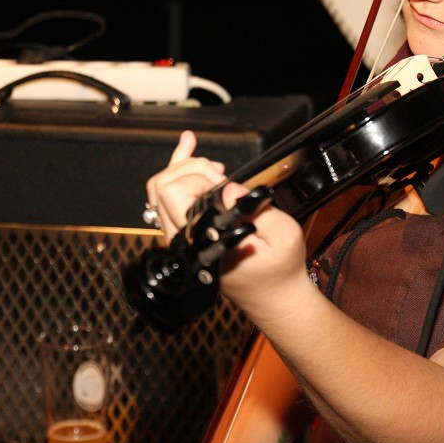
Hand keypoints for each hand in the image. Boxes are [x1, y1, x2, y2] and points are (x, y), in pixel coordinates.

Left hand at [146, 131, 310, 322]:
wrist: (274, 295)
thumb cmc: (279, 268)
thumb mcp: (283, 236)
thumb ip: (255, 210)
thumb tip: (227, 188)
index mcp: (204, 243)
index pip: (177, 195)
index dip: (203, 178)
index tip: (230, 184)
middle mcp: (185, 240)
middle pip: (162, 186)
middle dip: (191, 169)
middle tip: (222, 175)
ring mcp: (181, 237)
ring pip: (160, 190)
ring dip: (184, 168)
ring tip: (212, 162)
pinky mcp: (186, 233)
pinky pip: (170, 198)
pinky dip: (179, 170)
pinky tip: (188, 147)